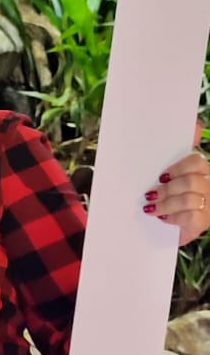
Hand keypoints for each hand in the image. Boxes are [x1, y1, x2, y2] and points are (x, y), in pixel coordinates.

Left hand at [144, 123, 209, 247]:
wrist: (169, 229)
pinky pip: (190, 216)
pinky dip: (173, 217)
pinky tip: (163, 218)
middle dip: (167, 189)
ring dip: (166, 203)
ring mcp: (208, 205)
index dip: (178, 167)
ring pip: (188, 198)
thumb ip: (174, 150)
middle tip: (150, 194)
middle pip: (191, 180)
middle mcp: (208, 186)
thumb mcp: (165, 175)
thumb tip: (195, 125)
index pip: (197, 161)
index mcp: (200, 171)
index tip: (161, 175)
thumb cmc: (166, 198)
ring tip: (151, 207)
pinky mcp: (203, 223)